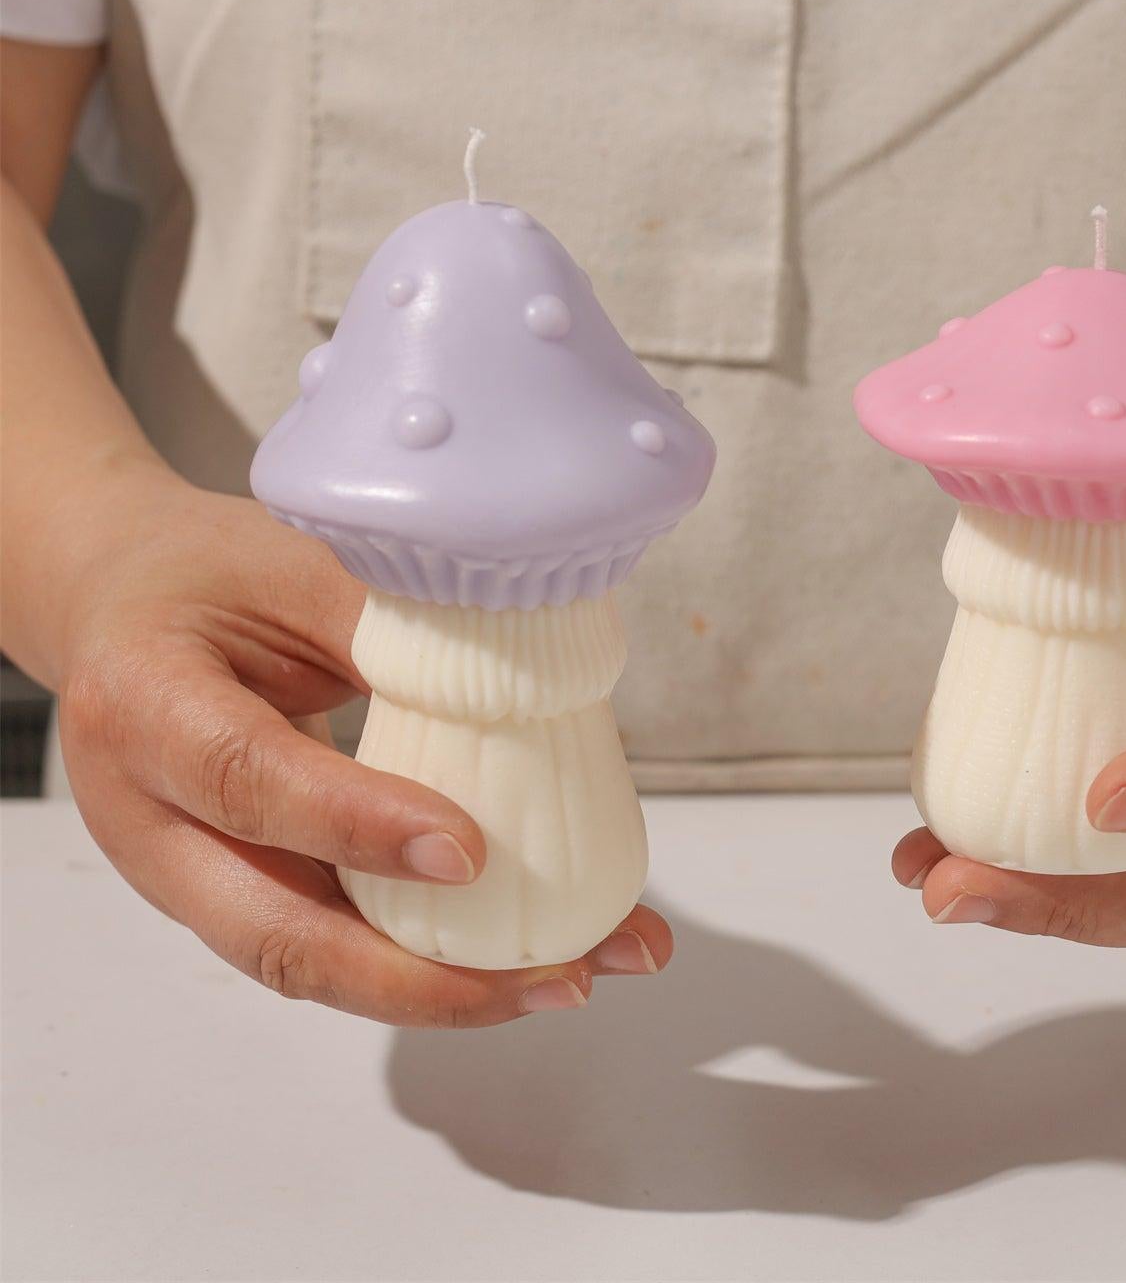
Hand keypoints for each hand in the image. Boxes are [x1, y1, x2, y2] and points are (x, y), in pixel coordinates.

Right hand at [55, 466, 671, 1023]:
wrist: (124, 607)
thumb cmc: (206, 577)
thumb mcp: (295, 567)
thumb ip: (390, 631)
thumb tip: (532, 688)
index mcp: (146, 707)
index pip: (248, 781)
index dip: (356, 826)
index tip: (467, 850)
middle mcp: (152, 822)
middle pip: (275, 935)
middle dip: (423, 980)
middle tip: (556, 973)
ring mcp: (192, 878)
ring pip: (314, 964)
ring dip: (447, 991)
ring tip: (568, 977)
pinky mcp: (243, 895)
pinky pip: (334, 943)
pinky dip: (429, 965)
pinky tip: (523, 960)